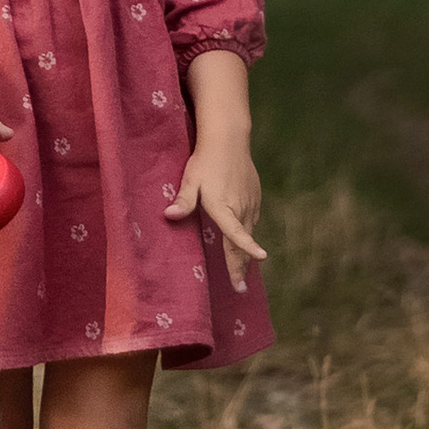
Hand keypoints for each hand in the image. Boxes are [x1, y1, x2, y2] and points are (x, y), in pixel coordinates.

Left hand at [167, 131, 265, 290]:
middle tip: (240, 288)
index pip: (236, 233)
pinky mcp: (255, 198)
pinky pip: (252, 222)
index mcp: (224, 207)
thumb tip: (168, 215)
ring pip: (249, 234)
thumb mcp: (191, 180)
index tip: (260, 259)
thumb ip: (183, 201)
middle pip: (242, 244)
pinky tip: (245, 244)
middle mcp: (241, 208)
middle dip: (241, 267)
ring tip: (242, 273)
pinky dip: (249, 236)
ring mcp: (251, 203)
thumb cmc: (206, 161)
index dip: (247, 248)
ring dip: (245, 255)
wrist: (229, 140)